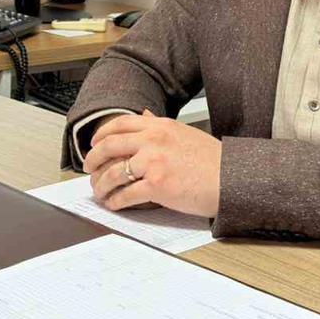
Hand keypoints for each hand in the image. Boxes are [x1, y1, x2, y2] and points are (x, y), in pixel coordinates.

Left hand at [83, 109, 221, 217]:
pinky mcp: (157, 186)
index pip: (120, 123)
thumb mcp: (184, 132)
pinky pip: (126, 194)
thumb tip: (144, 114)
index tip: (95, 143)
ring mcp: (154, 162)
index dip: (101, 134)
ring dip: (101, 184)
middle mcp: (153, 140)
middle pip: (109, 146)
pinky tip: (114, 204)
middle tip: (88, 168)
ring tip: (99, 192)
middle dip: (93, 159)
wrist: (231, 178)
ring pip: (113, 172)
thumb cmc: (213, 159)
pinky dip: (115, 201)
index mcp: (160, 126)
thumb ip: (161, 124)